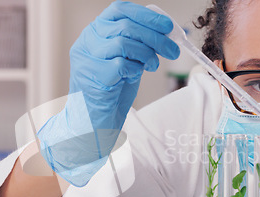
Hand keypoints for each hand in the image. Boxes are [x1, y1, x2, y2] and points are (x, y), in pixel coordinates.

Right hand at [38, 1, 179, 186]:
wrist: (94, 122)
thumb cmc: (111, 91)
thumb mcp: (126, 59)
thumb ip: (138, 43)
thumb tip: (165, 32)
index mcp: (94, 33)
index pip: (119, 10)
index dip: (146, 15)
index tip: (166, 25)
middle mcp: (87, 42)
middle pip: (125, 26)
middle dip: (155, 37)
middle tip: (172, 49)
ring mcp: (86, 59)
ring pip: (123, 43)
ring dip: (146, 54)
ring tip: (152, 66)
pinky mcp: (92, 77)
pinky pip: (121, 65)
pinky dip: (135, 70)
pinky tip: (134, 77)